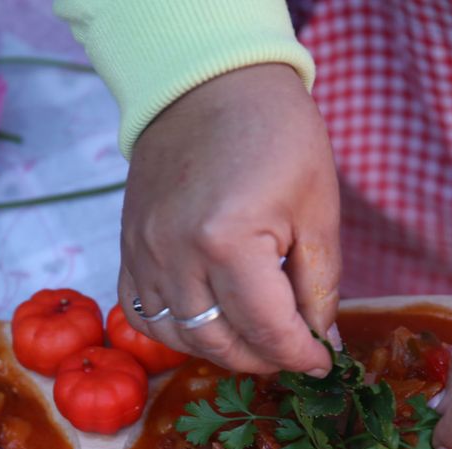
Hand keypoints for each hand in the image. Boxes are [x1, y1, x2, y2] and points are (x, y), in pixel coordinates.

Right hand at [118, 64, 340, 375]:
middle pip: (219, 343)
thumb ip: (320, 283)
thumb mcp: (317, 207)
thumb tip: (322, 341)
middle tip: (292, 352)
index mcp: (229, 242)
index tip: (321, 362)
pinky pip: (143, 314)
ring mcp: (144, 253)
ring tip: (254, 340)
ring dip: (220, 351)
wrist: (208, 83)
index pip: (267, 330)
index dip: (300, 356)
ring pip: (177, 337)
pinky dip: (176, 331)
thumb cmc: (275, 134)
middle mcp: (176, 255)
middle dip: (263, 359)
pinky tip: (208, 323)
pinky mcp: (129, 247)